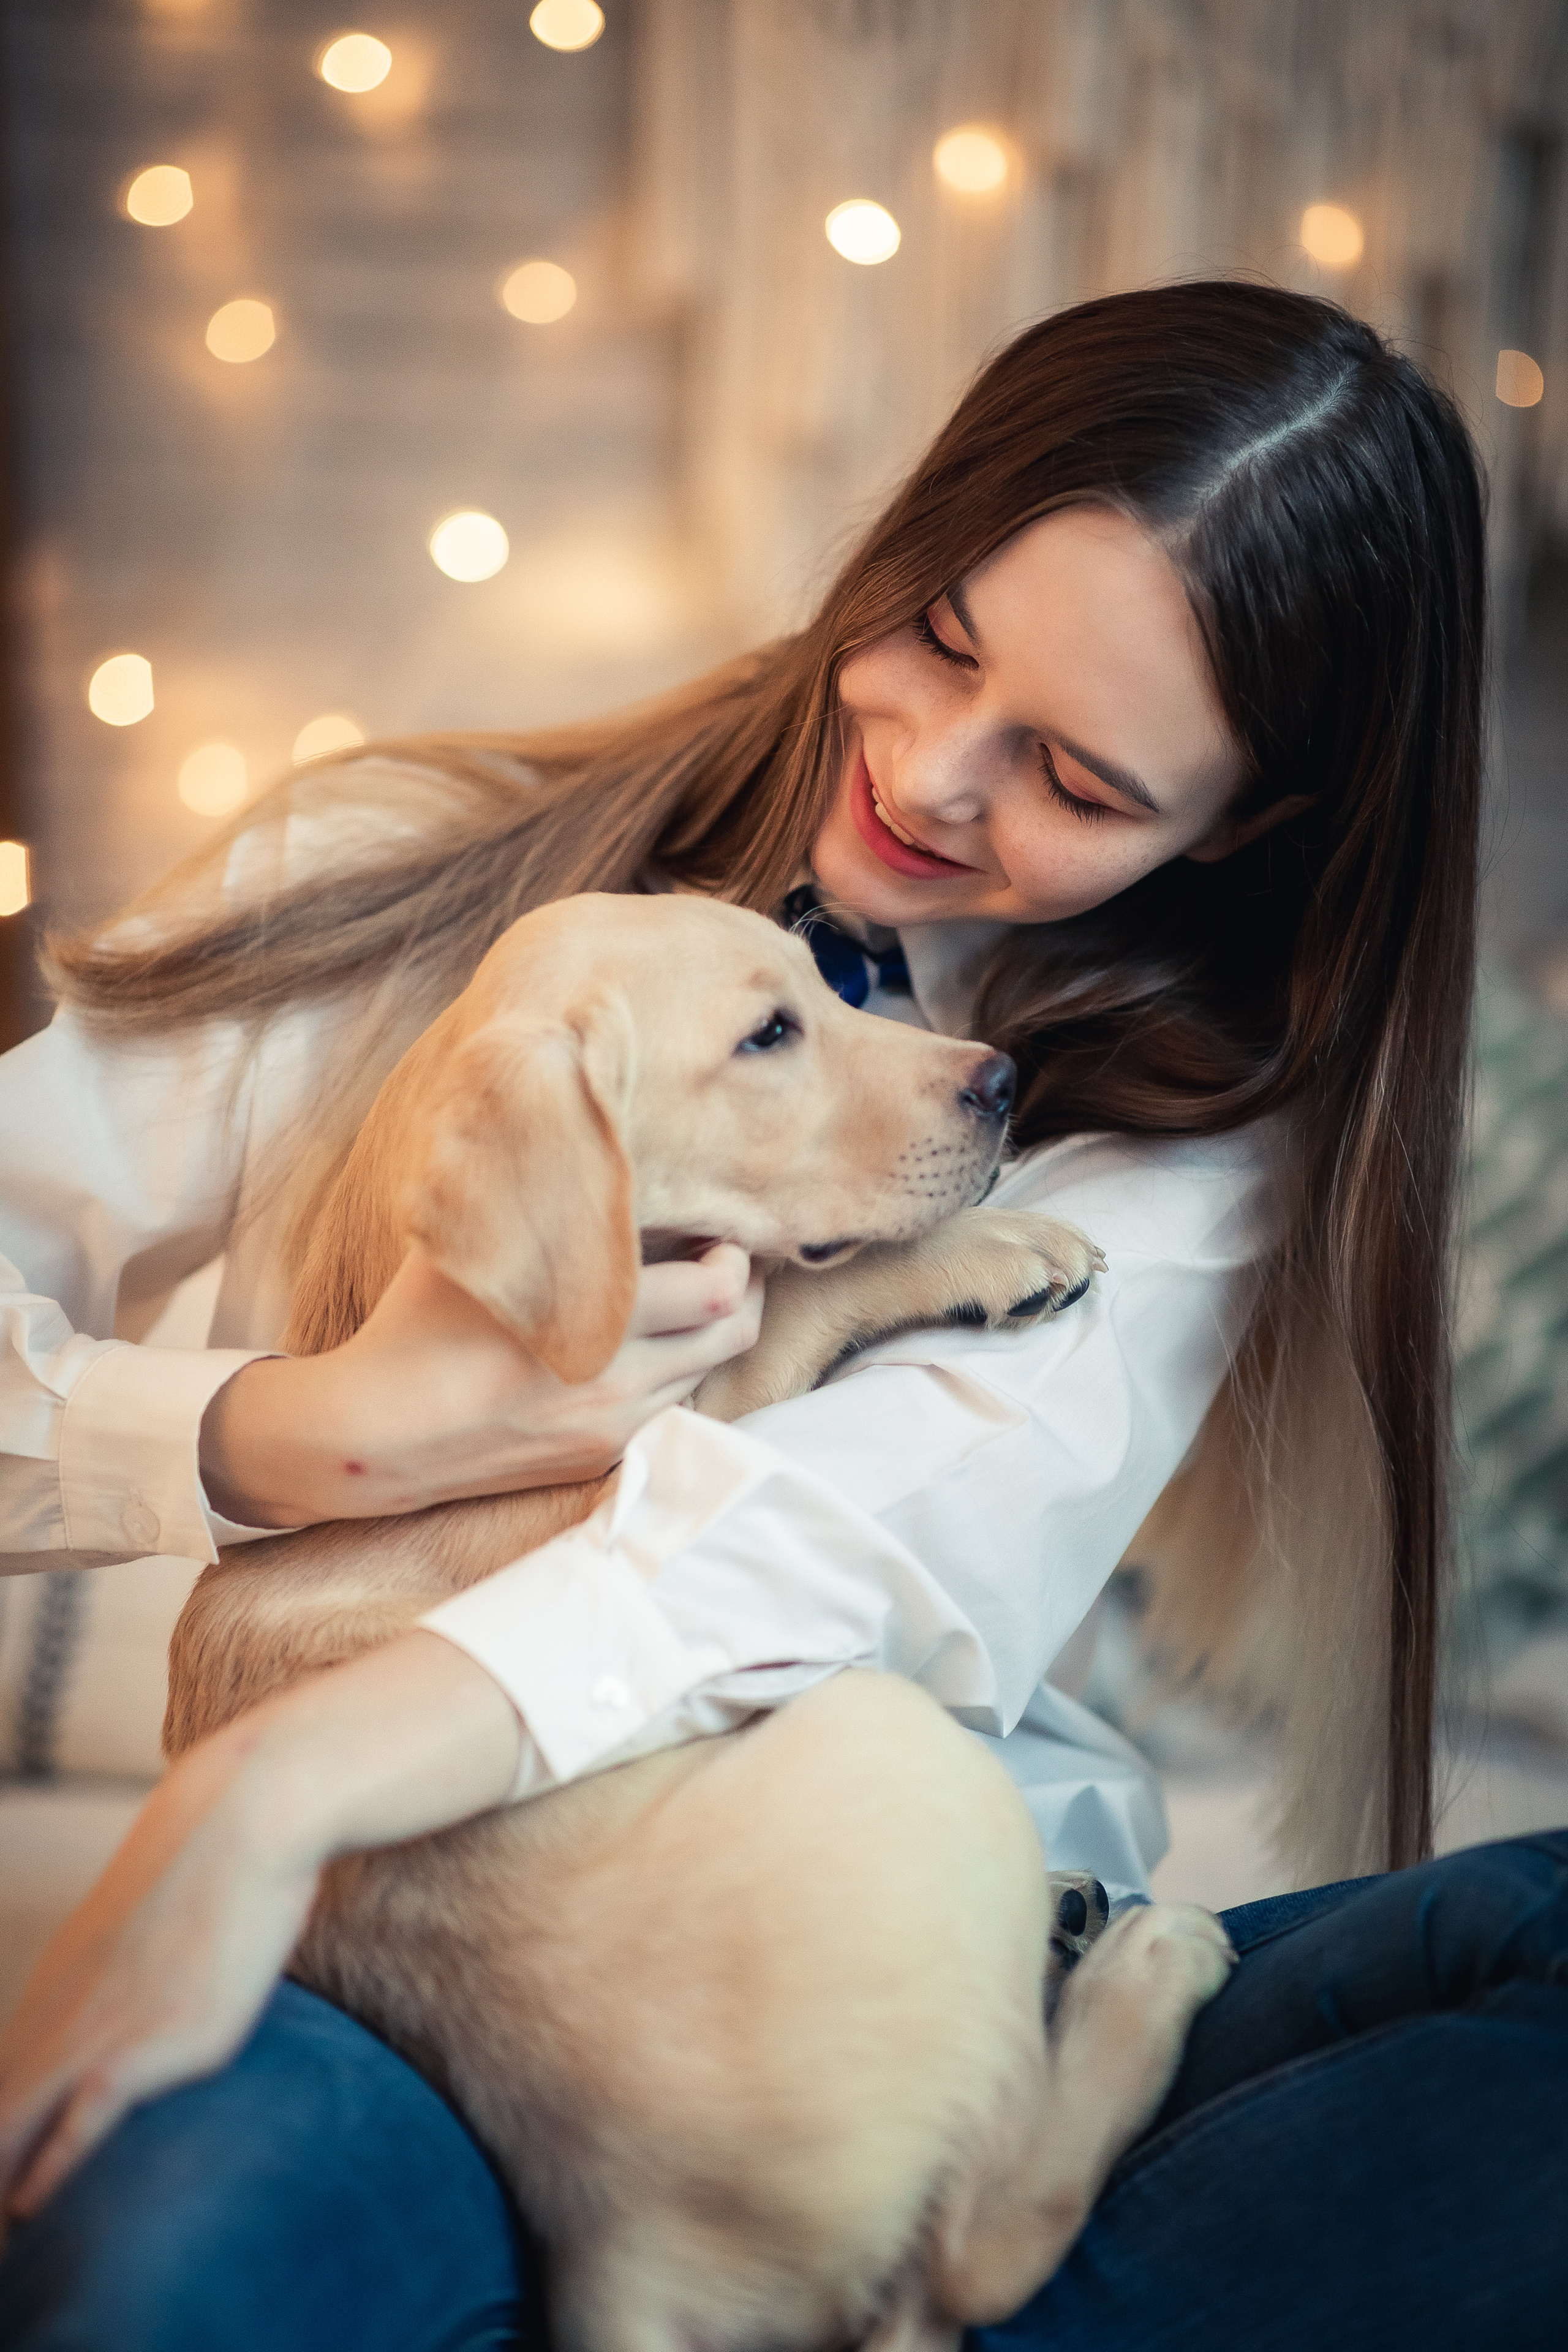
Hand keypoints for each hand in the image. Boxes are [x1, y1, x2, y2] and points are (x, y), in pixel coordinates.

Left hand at [0, 1632, 518, 2223]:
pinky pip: (82, 2118)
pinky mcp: (153, 2036)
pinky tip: (30, 2208)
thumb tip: (169, 1982)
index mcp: (61, 1983)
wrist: (254, 1809)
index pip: (3, 2075)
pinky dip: (49, 2170)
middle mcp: (65, 2007)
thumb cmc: (220, 1856)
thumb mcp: (159, 1917)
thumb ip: (142, 1961)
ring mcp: (105, 2023)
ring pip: (10, 2123)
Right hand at [201, 1241, 762, 1527]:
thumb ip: (533, 1198)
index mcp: (595, 1321)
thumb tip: (573, 1132)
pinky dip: (670, 1375)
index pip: (718, 1289)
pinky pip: (665, 1411)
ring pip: (705, 1374)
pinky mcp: (597, 1460)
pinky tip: (641, 1347)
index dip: (735, 1253)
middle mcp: (618, 1382)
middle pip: (734, 1334)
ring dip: (708, 1335)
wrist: (373, 1435)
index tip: (717, 1227)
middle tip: (727, 1255)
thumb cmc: (415, 1324)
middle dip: (743, 1289)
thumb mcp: (472, 1245)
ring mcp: (611, 1428)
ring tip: (687, 1296)